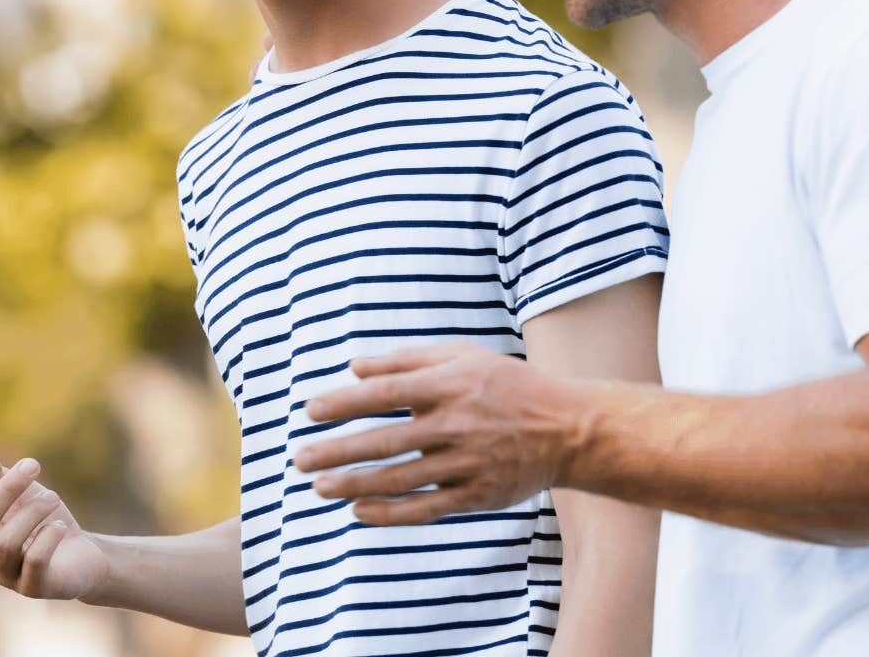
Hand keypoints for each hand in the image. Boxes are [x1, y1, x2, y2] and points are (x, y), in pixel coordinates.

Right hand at [0, 441, 109, 601]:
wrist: (82, 555)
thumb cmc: (40, 520)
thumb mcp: (18, 491)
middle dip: (7, 490)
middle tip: (34, 465)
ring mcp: (6, 577)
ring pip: (5, 543)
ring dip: (32, 512)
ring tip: (54, 498)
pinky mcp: (33, 588)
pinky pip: (34, 561)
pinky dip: (47, 537)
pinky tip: (60, 526)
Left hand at [292, 342, 588, 525]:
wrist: (569, 428)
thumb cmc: (507, 385)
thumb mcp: (462, 356)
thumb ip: (407, 359)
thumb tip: (354, 367)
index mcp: (448, 384)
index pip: (384, 392)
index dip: (344, 402)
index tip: (309, 411)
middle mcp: (454, 424)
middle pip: (384, 440)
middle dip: (337, 450)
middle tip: (299, 460)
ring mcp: (466, 463)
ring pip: (400, 478)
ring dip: (354, 484)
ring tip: (319, 488)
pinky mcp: (476, 495)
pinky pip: (425, 508)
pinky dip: (390, 512)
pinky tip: (359, 511)